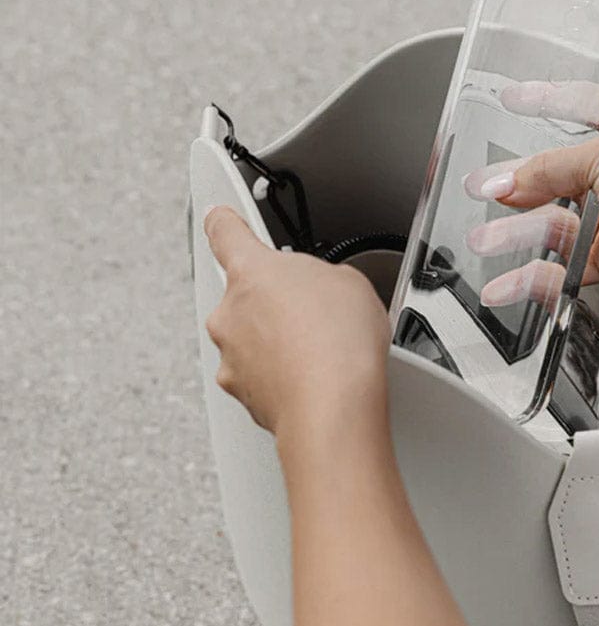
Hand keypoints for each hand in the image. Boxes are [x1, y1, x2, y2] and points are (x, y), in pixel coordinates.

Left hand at [203, 206, 390, 447]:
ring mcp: (231, 357)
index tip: (222, 218)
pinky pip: (261, 374)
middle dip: (276, 300)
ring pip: (252, 339)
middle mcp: (229, 314)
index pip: (225, 233)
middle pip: (246, 295)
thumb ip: (323, 276)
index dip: (225, 222)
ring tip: (322, 349)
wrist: (332, 408)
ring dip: (279, 340)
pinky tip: (315, 375)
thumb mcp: (349, 281)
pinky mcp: (242, 394)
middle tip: (314, 309)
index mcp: (250, 271)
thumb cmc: (337, 342)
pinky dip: (283, 373)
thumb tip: (323, 291)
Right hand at [463, 82, 598, 312]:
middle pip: (560, 171)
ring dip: (516, 231)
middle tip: (483, 185)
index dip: (550, 100)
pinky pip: (561, 265)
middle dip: (519, 181)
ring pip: (554, 222)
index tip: (515, 99)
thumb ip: (550, 166)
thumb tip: (508, 180)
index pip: (586, 105)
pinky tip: (505, 282)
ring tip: (483, 238)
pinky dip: (532, 276)